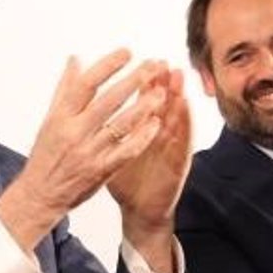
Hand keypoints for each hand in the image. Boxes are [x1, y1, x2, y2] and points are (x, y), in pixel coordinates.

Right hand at [0, 50, 167, 249]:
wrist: (40, 195)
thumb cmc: (46, 154)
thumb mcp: (50, 119)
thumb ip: (65, 89)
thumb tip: (76, 59)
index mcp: (60, 117)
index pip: (86, 85)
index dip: (107, 66)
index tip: (126, 52)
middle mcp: (74, 132)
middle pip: (108, 101)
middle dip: (132, 81)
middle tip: (153, 65)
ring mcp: (89, 152)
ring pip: (120, 125)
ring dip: (143, 107)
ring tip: (160, 92)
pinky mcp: (100, 171)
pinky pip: (125, 151)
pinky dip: (141, 138)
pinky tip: (155, 124)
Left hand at [106, 68, 190, 272]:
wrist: (140, 211)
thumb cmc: (126, 180)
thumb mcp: (113, 150)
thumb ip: (105, 126)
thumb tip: (89, 103)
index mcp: (143, 131)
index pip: (145, 101)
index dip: (144, 81)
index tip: (143, 60)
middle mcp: (159, 136)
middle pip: (163, 105)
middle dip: (163, 82)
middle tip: (162, 62)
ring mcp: (170, 150)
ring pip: (175, 119)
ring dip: (177, 98)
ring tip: (177, 79)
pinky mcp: (178, 165)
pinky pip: (181, 144)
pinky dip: (183, 128)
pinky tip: (183, 113)